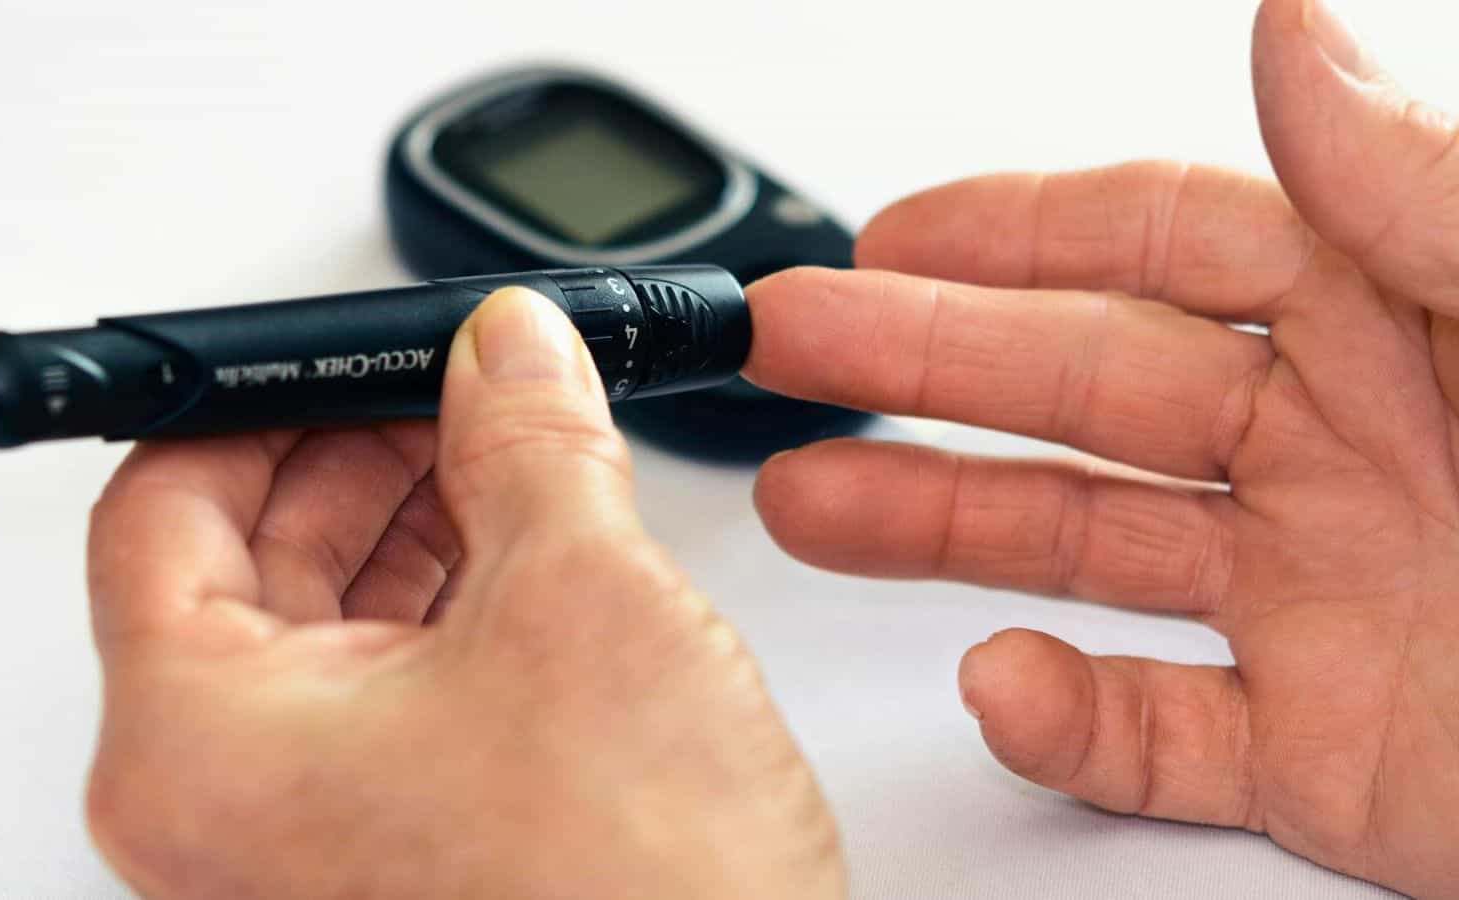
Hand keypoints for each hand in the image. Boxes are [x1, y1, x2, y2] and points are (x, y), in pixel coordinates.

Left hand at [82, 288, 842, 898]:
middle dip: (363, 451)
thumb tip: (509, 349)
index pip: (160, 506)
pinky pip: (386, 689)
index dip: (259, 400)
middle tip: (457, 383)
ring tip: (515, 451)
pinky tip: (530, 547)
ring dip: (418, 519)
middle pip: (244, 558)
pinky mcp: (387, 848)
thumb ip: (531, 439)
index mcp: (199, 748)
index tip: (349, 351)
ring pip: (326, 622)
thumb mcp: (581, 602)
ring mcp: (303, 836)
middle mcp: (223, 806)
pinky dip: (451, 603)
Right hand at [747, 0, 1457, 894]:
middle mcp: (1347, 452)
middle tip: (791, 351)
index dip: (1015, 233)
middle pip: (1084, 391)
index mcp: (1406, 319)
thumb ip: (1428, 191)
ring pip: (1086, 552)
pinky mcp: (1333, 759)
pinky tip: (1002, 685)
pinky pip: (1163, 734)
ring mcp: (1326, 606)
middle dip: (920, 367)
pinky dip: (1069, 721)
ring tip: (808, 505)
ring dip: (937, 530)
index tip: (885, 237)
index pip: (1168, 246)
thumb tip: (1291, 30)